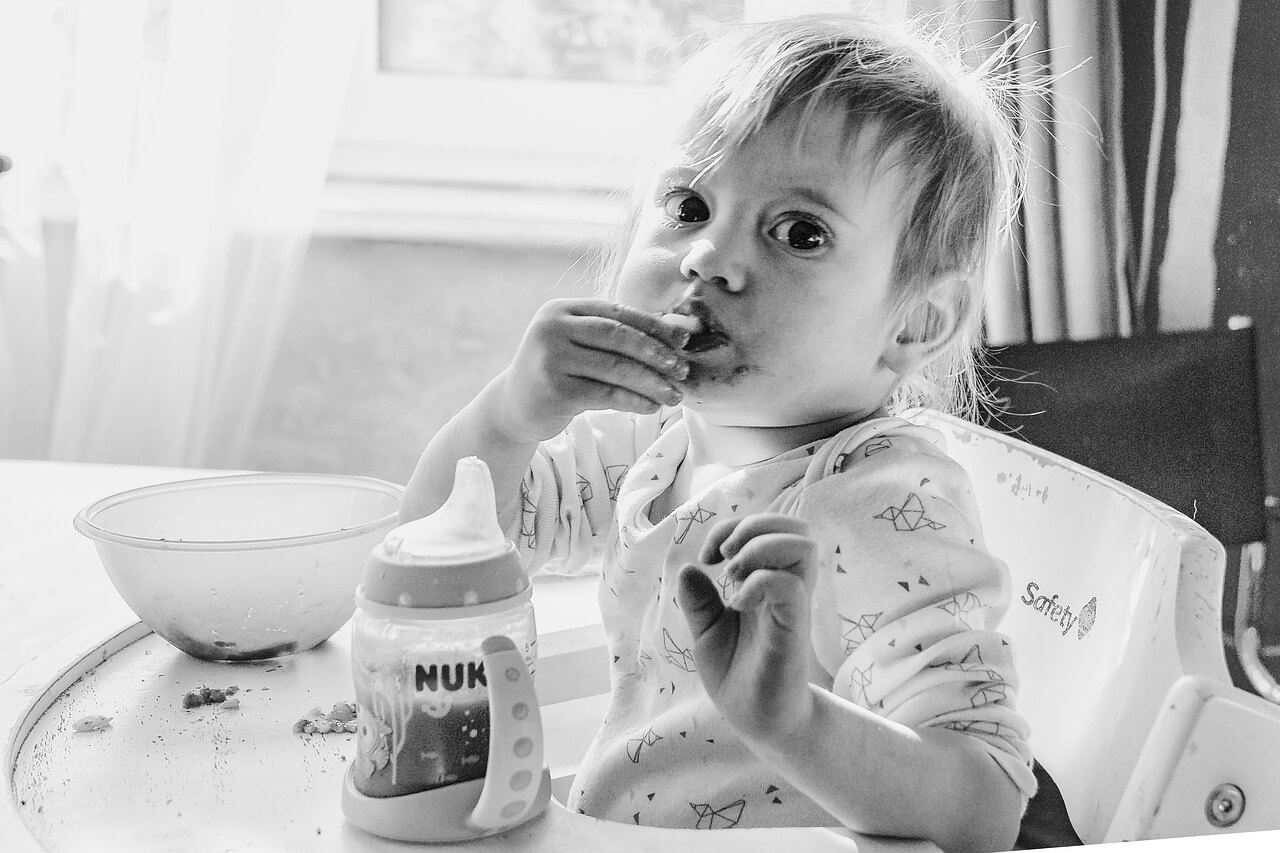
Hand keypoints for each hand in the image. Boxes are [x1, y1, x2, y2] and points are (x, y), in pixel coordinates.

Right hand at [492, 298, 690, 441]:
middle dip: (656, 353)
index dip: (653, 325)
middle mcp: (552, 328)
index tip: (684, 340)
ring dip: (651, 382)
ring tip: (674, 395)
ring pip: (615, 368)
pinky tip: (651, 406)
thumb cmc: (558, 372)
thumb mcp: (577, 344)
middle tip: (682, 370)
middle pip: (617, 336)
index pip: (616, 312)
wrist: (513, 406)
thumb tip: (675, 331)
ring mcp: (551, 359)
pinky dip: (634, 400)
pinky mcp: (555, 391)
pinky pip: (606, 394)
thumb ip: (613, 335)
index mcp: (561, 309)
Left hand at [676, 513, 818, 745]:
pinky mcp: (795, 628)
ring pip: (801, 545)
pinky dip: (758, 583)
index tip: (708, 558)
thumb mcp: (707, 632)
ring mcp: (794, 605)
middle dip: (751, 526)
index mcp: (766, 581)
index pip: (768, 526)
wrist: (757, 720)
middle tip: (724, 557)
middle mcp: (785, 586)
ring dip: (758, 548)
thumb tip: (687, 568)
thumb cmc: (737, 675)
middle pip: (793, 526)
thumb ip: (699, 601)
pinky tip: (738, 603)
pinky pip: (789, 586)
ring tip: (732, 577)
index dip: (733, 527)